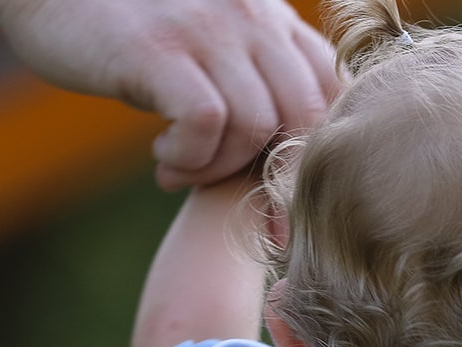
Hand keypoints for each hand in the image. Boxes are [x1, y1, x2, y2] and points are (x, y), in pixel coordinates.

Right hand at [0, 0, 337, 187]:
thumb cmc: (128, 31)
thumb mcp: (207, 49)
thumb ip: (252, 86)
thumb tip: (287, 170)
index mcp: (270, 18)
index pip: (332, 91)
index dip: (317, 157)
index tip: (287, 203)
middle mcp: (250, 15)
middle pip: (307, 116)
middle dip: (279, 181)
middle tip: (244, 212)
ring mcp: (207, 28)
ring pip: (256, 126)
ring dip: (218, 169)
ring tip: (179, 168)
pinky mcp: (161, 49)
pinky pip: (206, 123)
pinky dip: (188, 159)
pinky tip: (162, 159)